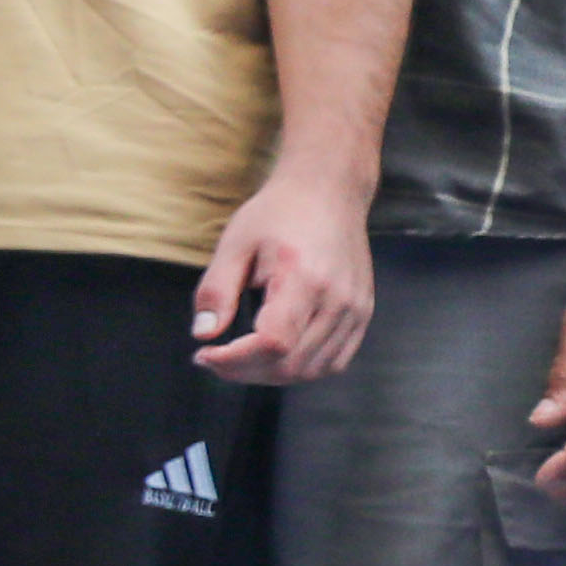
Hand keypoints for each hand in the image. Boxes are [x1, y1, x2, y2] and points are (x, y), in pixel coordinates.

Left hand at [191, 164, 376, 385]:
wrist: (329, 192)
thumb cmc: (279, 213)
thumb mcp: (235, 243)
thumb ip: (216, 290)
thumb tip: (203, 334)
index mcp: (304, 278)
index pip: (273, 343)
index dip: (235, 360)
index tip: (204, 354)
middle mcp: (338, 299)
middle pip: (291, 364)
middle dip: (245, 371)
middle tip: (214, 359)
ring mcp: (356, 309)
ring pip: (313, 369)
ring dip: (270, 374)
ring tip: (240, 358)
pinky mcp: (362, 313)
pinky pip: (334, 361)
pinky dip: (302, 368)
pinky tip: (274, 355)